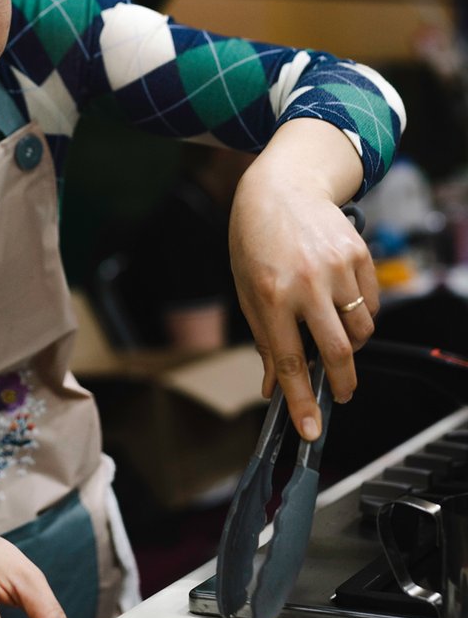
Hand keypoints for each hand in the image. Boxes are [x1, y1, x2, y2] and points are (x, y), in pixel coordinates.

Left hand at [228, 120, 377, 441]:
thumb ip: (263, 340)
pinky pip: (370, 303)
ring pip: (360, 329)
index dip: (301, 400)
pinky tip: (341, 306)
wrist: (280, 188)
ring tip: (333, 338)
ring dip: (351, 346)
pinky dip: (360, 316)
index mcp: (269, 295)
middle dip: (342, 383)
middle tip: (340, 395)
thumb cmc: (255, 242)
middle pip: (337, 351)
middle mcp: (305, 282)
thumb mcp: (246, 290)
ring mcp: (336, 267)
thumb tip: (275, 386)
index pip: (289, 360)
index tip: (311, 430)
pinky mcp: (359, 255)